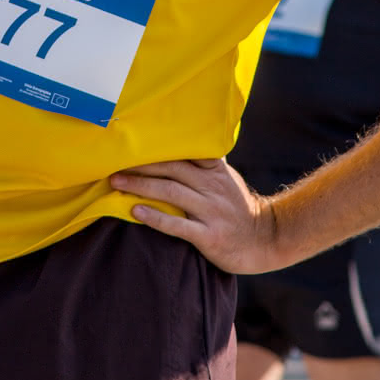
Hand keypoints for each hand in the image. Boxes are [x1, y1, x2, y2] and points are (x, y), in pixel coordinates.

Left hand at [110, 159, 282, 274]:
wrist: (265, 240)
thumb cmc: (238, 208)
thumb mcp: (227, 179)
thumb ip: (205, 164)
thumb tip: (181, 144)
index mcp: (215, 171)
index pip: (185, 151)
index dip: (158, 145)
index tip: (133, 140)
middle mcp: (213, 187)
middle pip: (172, 169)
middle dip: (141, 165)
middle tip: (113, 162)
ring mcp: (212, 211)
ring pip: (172, 193)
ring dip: (141, 186)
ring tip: (117, 182)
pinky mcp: (209, 236)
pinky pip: (178, 225)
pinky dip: (156, 217)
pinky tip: (135, 212)